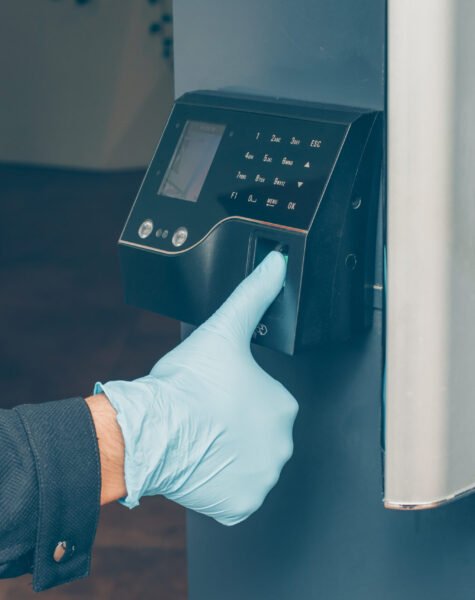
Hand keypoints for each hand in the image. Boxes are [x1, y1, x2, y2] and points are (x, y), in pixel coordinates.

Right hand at [96, 251, 297, 524]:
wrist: (151, 429)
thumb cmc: (185, 385)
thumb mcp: (224, 328)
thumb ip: (254, 294)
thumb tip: (276, 264)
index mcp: (282, 406)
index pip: (265, 402)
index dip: (237, 397)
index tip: (216, 396)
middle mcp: (281, 445)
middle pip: (257, 434)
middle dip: (235, 427)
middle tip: (207, 417)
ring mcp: (262, 478)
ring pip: (247, 463)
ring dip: (227, 455)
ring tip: (201, 437)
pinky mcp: (241, 503)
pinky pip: (235, 494)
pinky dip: (221, 485)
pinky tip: (203, 465)